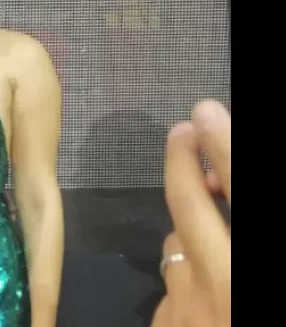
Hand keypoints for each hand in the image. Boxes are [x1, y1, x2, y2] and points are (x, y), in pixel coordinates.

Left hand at [151, 100, 230, 326]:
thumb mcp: (253, 275)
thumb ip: (236, 211)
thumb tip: (218, 184)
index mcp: (243, 269)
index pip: (235, 187)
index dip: (223, 147)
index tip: (205, 112)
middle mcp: (220, 280)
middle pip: (188, 205)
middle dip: (182, 162)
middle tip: (183, 130)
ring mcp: (185, 307)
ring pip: (176, 246)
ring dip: (190, 232)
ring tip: (209, 228)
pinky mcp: (164, 325)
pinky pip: (172, 286)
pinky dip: (187, 278)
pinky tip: (203, 289)